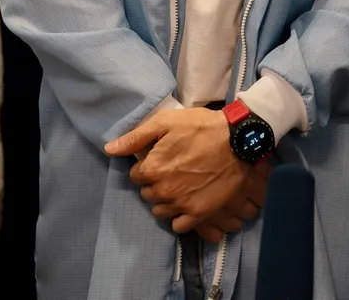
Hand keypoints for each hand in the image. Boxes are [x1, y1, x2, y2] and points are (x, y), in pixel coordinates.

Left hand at [105, 107, 270, 232]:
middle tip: (172, 170)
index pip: (136, 175)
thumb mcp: (166, 122)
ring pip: (160, 210)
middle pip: (147, 194)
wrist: (238, 141)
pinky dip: (179, 217)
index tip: (161, 159)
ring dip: (165, 200)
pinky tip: (186, 202)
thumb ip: (136, 137)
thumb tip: (110, 149)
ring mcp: (181, 204)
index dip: (147, 165)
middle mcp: (162, 191)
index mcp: (151, 169)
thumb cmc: (201, 127)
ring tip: (180, 186)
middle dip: (155, 183)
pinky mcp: (199, 213)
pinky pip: (179, 225)